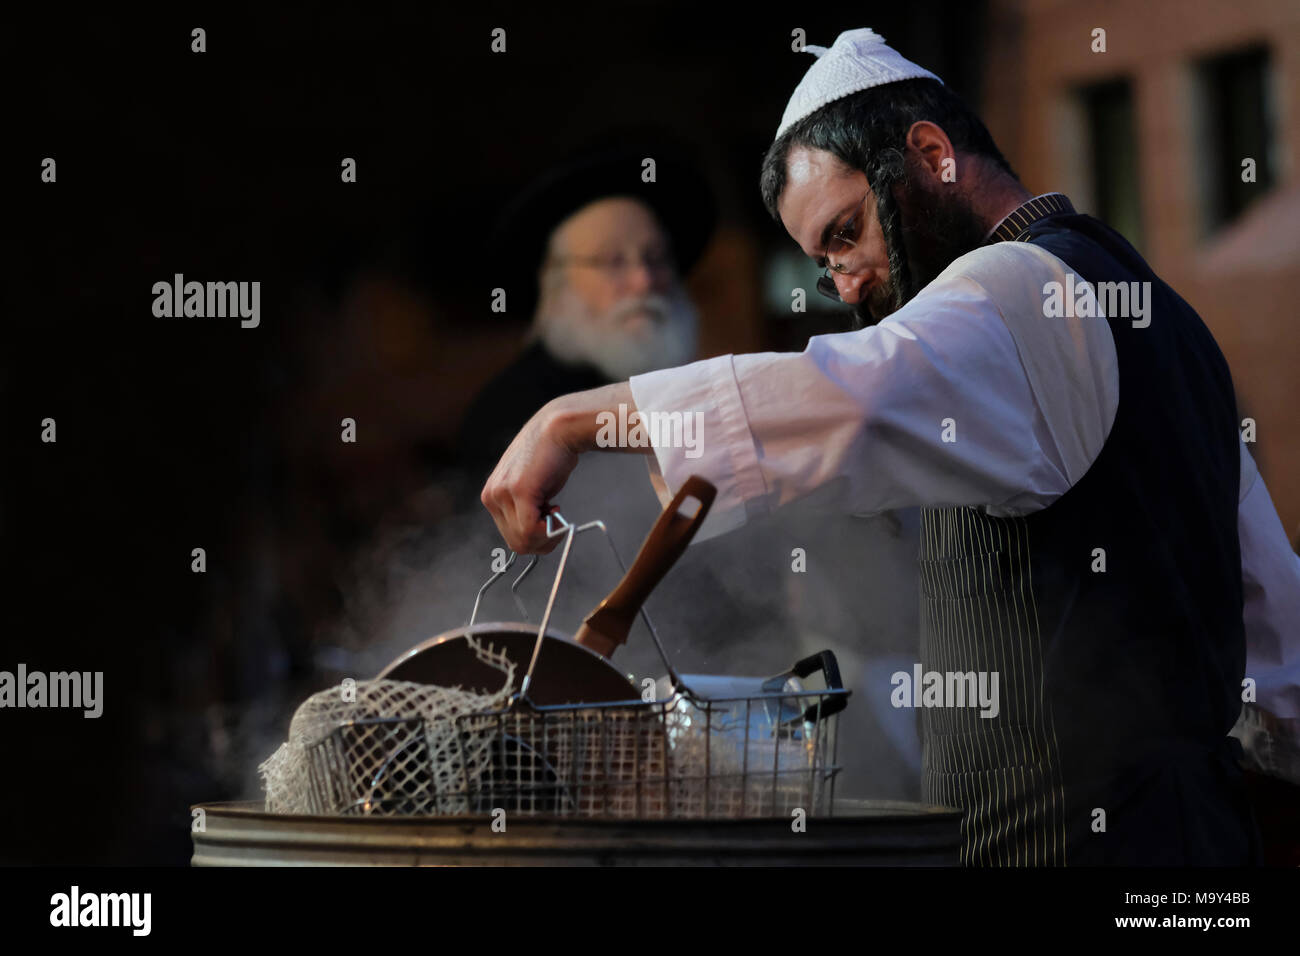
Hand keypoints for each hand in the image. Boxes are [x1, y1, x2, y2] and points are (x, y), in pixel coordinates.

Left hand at [480, 401, 580, 552]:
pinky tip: (557, 508)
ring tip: (558, 511)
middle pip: (516, 543)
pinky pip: (531, 530)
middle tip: (558, 520)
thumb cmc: (552, 456)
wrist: (560, 428)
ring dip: (547, 535)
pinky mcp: (519, 492)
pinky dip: (549, 529)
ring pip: (523, 540)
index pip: (510, 537)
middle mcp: (491, 496)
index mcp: (491, 496)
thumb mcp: (531, 487)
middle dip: (542, 540)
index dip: (535, 536)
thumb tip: (534, 535)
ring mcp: (502, 494)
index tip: (551, 518)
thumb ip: (525, 508)